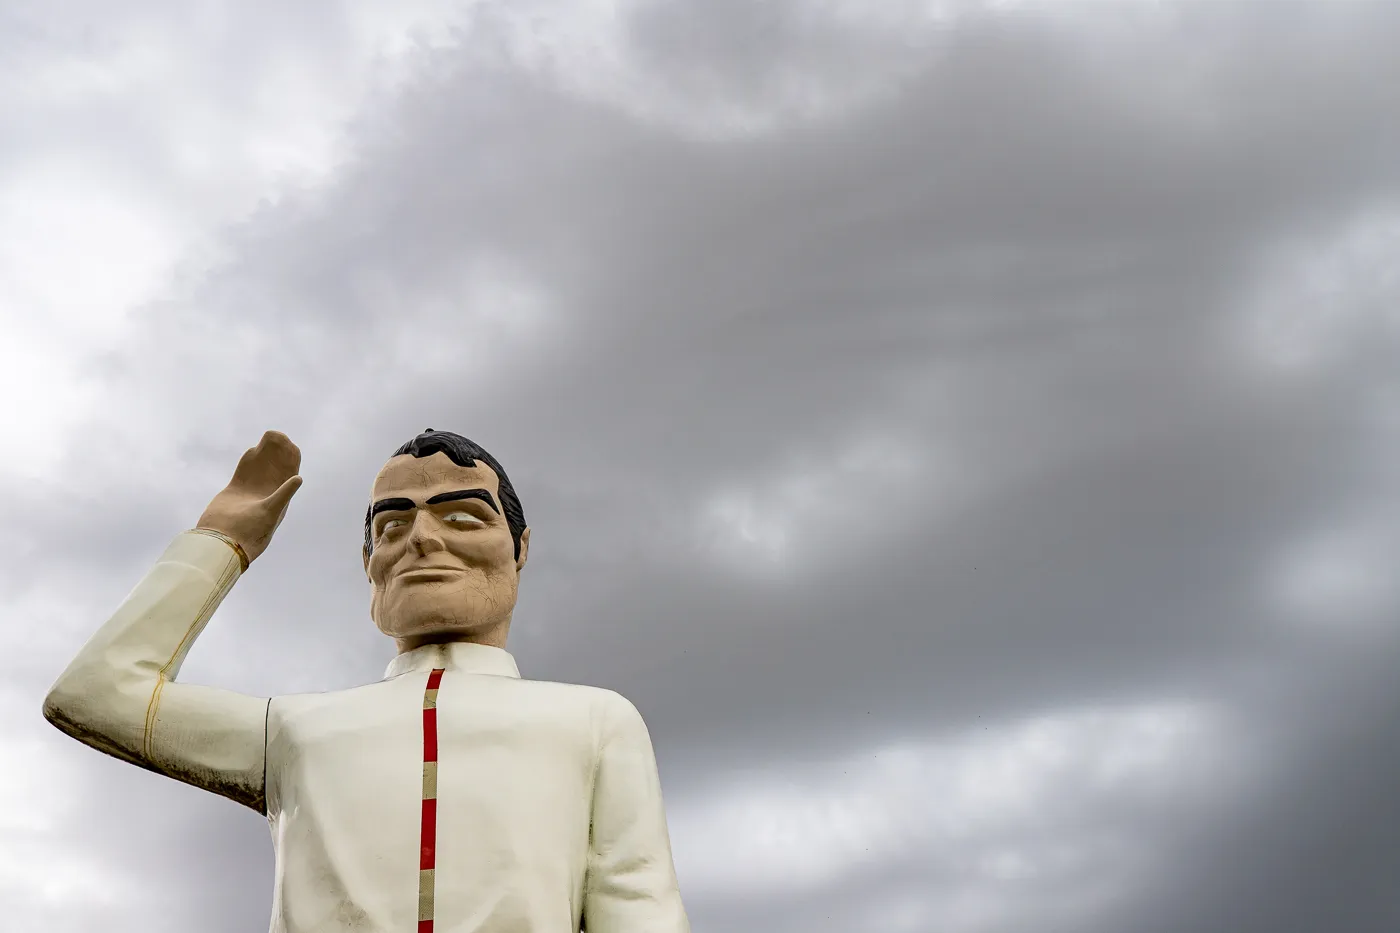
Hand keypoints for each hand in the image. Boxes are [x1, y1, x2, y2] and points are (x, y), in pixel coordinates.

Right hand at [196, 431, 302, 563]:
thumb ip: (283, 494)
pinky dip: (249, 462)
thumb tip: (299, 478)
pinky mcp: (234, 492)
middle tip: (279, 436)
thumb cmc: (250, 532)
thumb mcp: (271, 512)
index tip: (293, 446)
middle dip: (277, 454)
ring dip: (264, 455)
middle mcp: (266, 496)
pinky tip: (253, 450)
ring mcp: (250, 493)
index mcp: (279, 501)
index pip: (288, 477)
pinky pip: (243, 472)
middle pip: (274, 470)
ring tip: (269, 437)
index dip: (291, 462)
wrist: (222, 542)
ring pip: (259, 469)